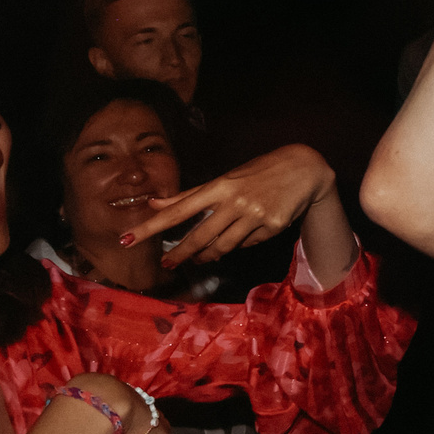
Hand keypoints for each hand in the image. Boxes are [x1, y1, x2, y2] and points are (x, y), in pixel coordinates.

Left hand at [123, 144, 332, 269]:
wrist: (304, 169)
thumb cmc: (257, 172)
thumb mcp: (225, 179)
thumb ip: (190, 195)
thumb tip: (155, 203)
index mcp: (219, 186)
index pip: (177, 210)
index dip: (151, 226)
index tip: (128, 238)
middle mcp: (234, 201)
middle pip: (199, 235)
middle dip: (180, 253)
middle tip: (166, 263)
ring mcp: (254, 215)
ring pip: (222, 245)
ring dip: (207, 255)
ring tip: (199, 258)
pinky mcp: (271, 227)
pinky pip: (247, 244)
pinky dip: (239, 244)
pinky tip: (240, 237)